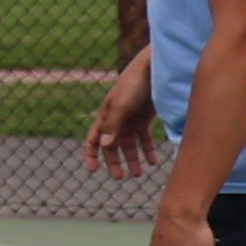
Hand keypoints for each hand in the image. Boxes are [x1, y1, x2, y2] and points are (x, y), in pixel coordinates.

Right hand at [78, 56, 161, 179]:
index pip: (93, 139)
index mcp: (104, 116)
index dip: (90, 154)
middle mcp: (115, 120)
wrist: (155, 69)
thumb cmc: (134, 84)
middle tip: (121, 177)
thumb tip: (103, 146)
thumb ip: (112, 126)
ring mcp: (130, 119)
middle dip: (115, 162)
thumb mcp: (121, 105)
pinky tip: (154, 160)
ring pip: (129, 144)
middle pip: (112, 145)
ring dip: (133, 159)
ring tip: (139, 173)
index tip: (92, 170)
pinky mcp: (144, 118)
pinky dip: (147, 150)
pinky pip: (144, 138)